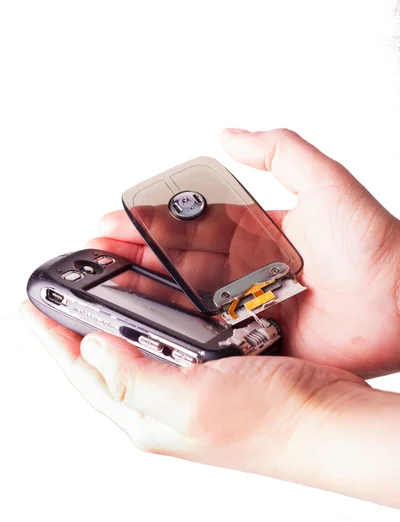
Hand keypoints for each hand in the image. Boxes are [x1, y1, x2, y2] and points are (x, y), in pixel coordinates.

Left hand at [20, 300, 399, 507]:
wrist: (329, 420)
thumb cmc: (272, 423)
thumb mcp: (192, 404)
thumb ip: (134, 378)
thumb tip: (91, 347)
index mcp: (147, 414)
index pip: (82, 373)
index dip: (51, 337)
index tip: (28, 304)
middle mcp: (163, 401)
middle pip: (104, 358)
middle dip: (76, 325)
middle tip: (58, 292)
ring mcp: (190, 385)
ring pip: (138, 343)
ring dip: (115, 315)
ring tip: (96, 288)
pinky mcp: (216, 369)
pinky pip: (173, 336)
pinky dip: (159, 314)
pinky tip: (158, 301)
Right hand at [89, 129, 399, 377]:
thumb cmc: (377, 244)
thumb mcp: (325, 181)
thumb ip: (278, 150)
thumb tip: (226, 133)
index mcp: (259, 230)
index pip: (192, 223)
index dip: (152, 221)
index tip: (114, 220)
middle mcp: (249, 268)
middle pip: (181, 261)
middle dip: (136, 255)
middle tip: (97, 255)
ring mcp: (251, 305)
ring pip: (188, 297)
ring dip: (147, 290)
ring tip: (108, 284)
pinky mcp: (259, 339)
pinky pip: (212, 333)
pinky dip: (180, 329)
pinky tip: (148, 323)